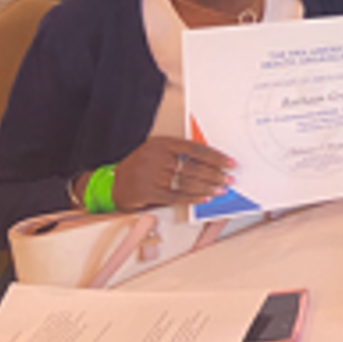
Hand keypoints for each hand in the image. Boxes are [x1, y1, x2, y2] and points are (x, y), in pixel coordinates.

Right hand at [110, 135, 232, 211]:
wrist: (112, 184)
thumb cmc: (140, 167)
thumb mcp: (157, 152)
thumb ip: (179, 154)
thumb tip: (211, 164)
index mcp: (161, 143)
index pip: (195, 149)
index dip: (215, 156)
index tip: (230, 163)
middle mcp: (156, 157)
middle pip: (193, 167)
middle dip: (215, 174)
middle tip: (229, 179)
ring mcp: (150, 175)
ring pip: (186, 182)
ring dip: (207, 187)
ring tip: (221, 190)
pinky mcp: (147, 192)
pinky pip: (175, 196)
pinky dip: (192, 198)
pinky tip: (204, 198)